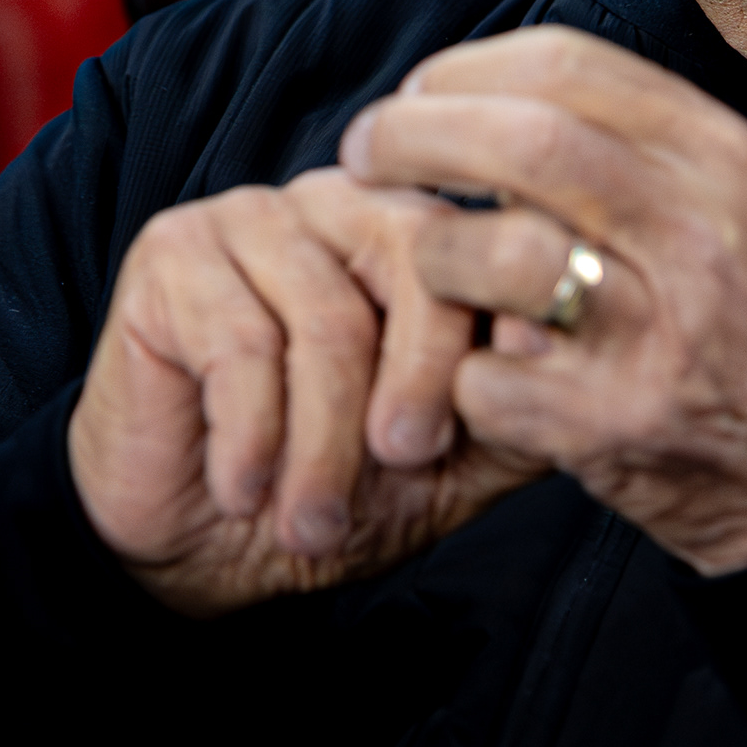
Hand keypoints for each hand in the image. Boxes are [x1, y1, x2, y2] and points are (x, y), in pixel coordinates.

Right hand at [68, 170, 545, 615]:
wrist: (194, 544)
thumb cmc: (327, 492)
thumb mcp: (448, 466)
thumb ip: (513, 409)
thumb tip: (572, 359)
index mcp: (419, 232)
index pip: (491, 244)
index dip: (505, 327)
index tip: (503, 412)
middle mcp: (342, 202)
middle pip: (420, 261)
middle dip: (421, 379)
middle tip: (407, 463)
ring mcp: (254, 217)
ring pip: (327, 319)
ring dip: (324, 444)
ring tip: (312, 522)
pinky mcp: (173, 253)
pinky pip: (239, 342)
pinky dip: (252, 437)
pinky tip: (244, 490)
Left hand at [338, 27, 746, 574]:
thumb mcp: (727, 206)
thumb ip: (626, 147)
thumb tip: (478, 94)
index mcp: (719, 160)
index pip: (564, 66)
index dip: (461, 70)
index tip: (417, 92)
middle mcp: (696, 233)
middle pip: (518, 142)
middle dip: (413, 135)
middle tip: (366, 151)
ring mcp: (655, 333)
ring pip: (485, 254)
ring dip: (430, 261)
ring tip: (432, 276)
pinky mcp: (612, 424)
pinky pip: (480, 377)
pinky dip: (460, 379)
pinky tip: (487, 378)